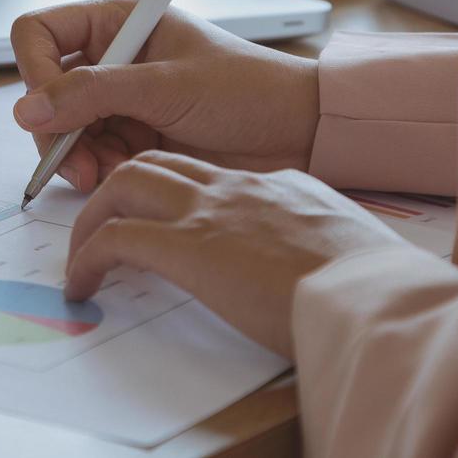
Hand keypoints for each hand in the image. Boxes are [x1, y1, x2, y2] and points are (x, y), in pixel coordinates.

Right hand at [10, 0, 318, 191]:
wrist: (298, 133)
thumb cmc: (250, 89)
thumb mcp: (168, 86)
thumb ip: (94, 93)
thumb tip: (30, 108)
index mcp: (119, 22)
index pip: (40, 34)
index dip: (34, 71)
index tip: (46, 110)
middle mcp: (113, 57)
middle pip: (45, 88)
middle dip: (55, 128)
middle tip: (75, 160)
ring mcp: (121, 98)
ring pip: (63, 127)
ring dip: (76, 154)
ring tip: (106, 171)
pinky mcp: (132, 134)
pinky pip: (89, 152)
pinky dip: (96, 168)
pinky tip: (119, 173)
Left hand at [64, 152, 403, 357]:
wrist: (376, 295)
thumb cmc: (373, 282)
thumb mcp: (341, 241)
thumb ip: (311, 232)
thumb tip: (303, 251)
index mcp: (273, 185)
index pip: (205, 172)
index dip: (172, 192)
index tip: (162, 220)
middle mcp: (234, 187)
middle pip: (154, 162)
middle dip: (118, 190)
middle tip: (99, 226)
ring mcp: (209, 213)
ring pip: (124, 184)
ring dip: (92, 217)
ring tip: (81, 254)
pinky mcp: (189, 248)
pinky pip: (114, 240)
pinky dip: (88, 258)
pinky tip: (83, 284)